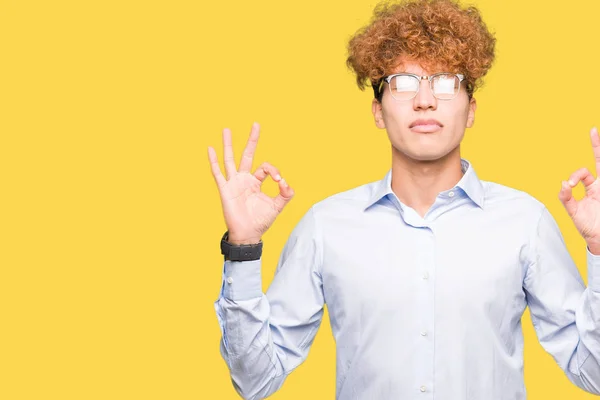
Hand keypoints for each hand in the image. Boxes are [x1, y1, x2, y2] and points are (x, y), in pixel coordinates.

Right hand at [208, 122, 294, 244]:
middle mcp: (244, 179)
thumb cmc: (261, 221)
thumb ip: (286, 194)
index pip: (265, 167)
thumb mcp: (277, 206)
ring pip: (230, 159)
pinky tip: (210, 148)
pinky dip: (213, 161)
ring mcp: (233, 183)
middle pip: (247, 155)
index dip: (274, 170)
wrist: (248, 234)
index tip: (279, 180)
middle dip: (252, 140)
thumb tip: (286, 182)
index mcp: (256, 181)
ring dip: (228, 144)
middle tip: (256, 124)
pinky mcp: (225, 190)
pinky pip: (218, 173)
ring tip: (226, 129)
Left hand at [559, 127, 599, 253]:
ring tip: (595, 135)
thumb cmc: (587, 225)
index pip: (585, 171)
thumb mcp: (573, 211)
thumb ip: (566, 197)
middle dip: (598, 146)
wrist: (599, 239)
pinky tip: (585, 182)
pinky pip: (598, 182)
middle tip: (593, 129)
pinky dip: (590, 175)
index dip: (577, 174)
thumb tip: (563, 183)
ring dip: (598, 153)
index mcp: (592, 187)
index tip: (570, 184)